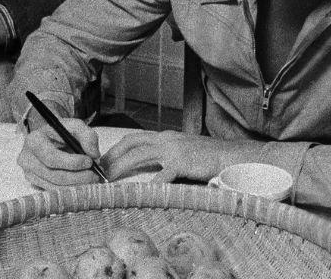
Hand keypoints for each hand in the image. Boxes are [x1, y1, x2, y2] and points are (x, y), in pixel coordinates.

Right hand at [18, 118, 103, 188]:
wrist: (50, 140)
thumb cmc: (62, 133)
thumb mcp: (75, 126)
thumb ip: (87, 135)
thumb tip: (94, 154)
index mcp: (34, 141)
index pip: (52, 157)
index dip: (72, 162)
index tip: (89, 161)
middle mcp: (27, 159)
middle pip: (55, 175)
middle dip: (79, 177)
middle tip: (95, 174)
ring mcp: (30, 174)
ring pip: (56, 187)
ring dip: (78, 185)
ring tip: (92, 178)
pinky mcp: (35, 184)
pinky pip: (55, 192)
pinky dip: (72, 190)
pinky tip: (83, 183)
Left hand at [100, 130, 242, 183]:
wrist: (231, 155)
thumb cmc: (209, 157)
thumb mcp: (185, 153)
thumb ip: (168, 158)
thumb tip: (154, 170)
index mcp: (166, 137)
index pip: (134, 138)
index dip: (117, 148)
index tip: (105, 161)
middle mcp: (166, 139)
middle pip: (131, 143)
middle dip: (112, 155)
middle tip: (99, 170)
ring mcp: (173, 149)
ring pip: (138, 155)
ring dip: (121, 167)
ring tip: (109, 180)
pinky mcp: (182, 162)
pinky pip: (161, 175)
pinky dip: (149, 185)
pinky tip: (140, 194)